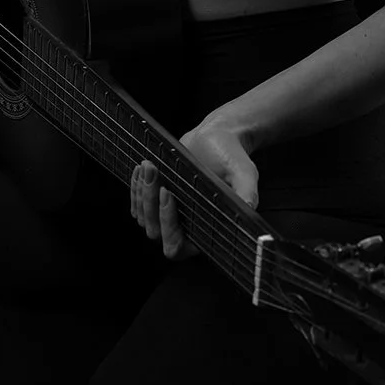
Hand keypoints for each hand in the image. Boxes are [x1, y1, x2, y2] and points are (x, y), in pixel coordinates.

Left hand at [130, 122, 259, 260]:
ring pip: (143, 218)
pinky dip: (135, 188)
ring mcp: (168, 214)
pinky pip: (136, 204)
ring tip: (149, 165)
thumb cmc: (232, 157)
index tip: (169, 194)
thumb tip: (248, 207)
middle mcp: (186, 226)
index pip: (177, 247)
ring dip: (141, 193)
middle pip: (154, 232)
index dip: (168, 226)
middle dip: (150, 202)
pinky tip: (142, 170)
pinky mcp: (157, 199)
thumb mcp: (244, 172)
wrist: (217, 137)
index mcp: (205, 229)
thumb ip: (247, 192)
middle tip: (154, 172)